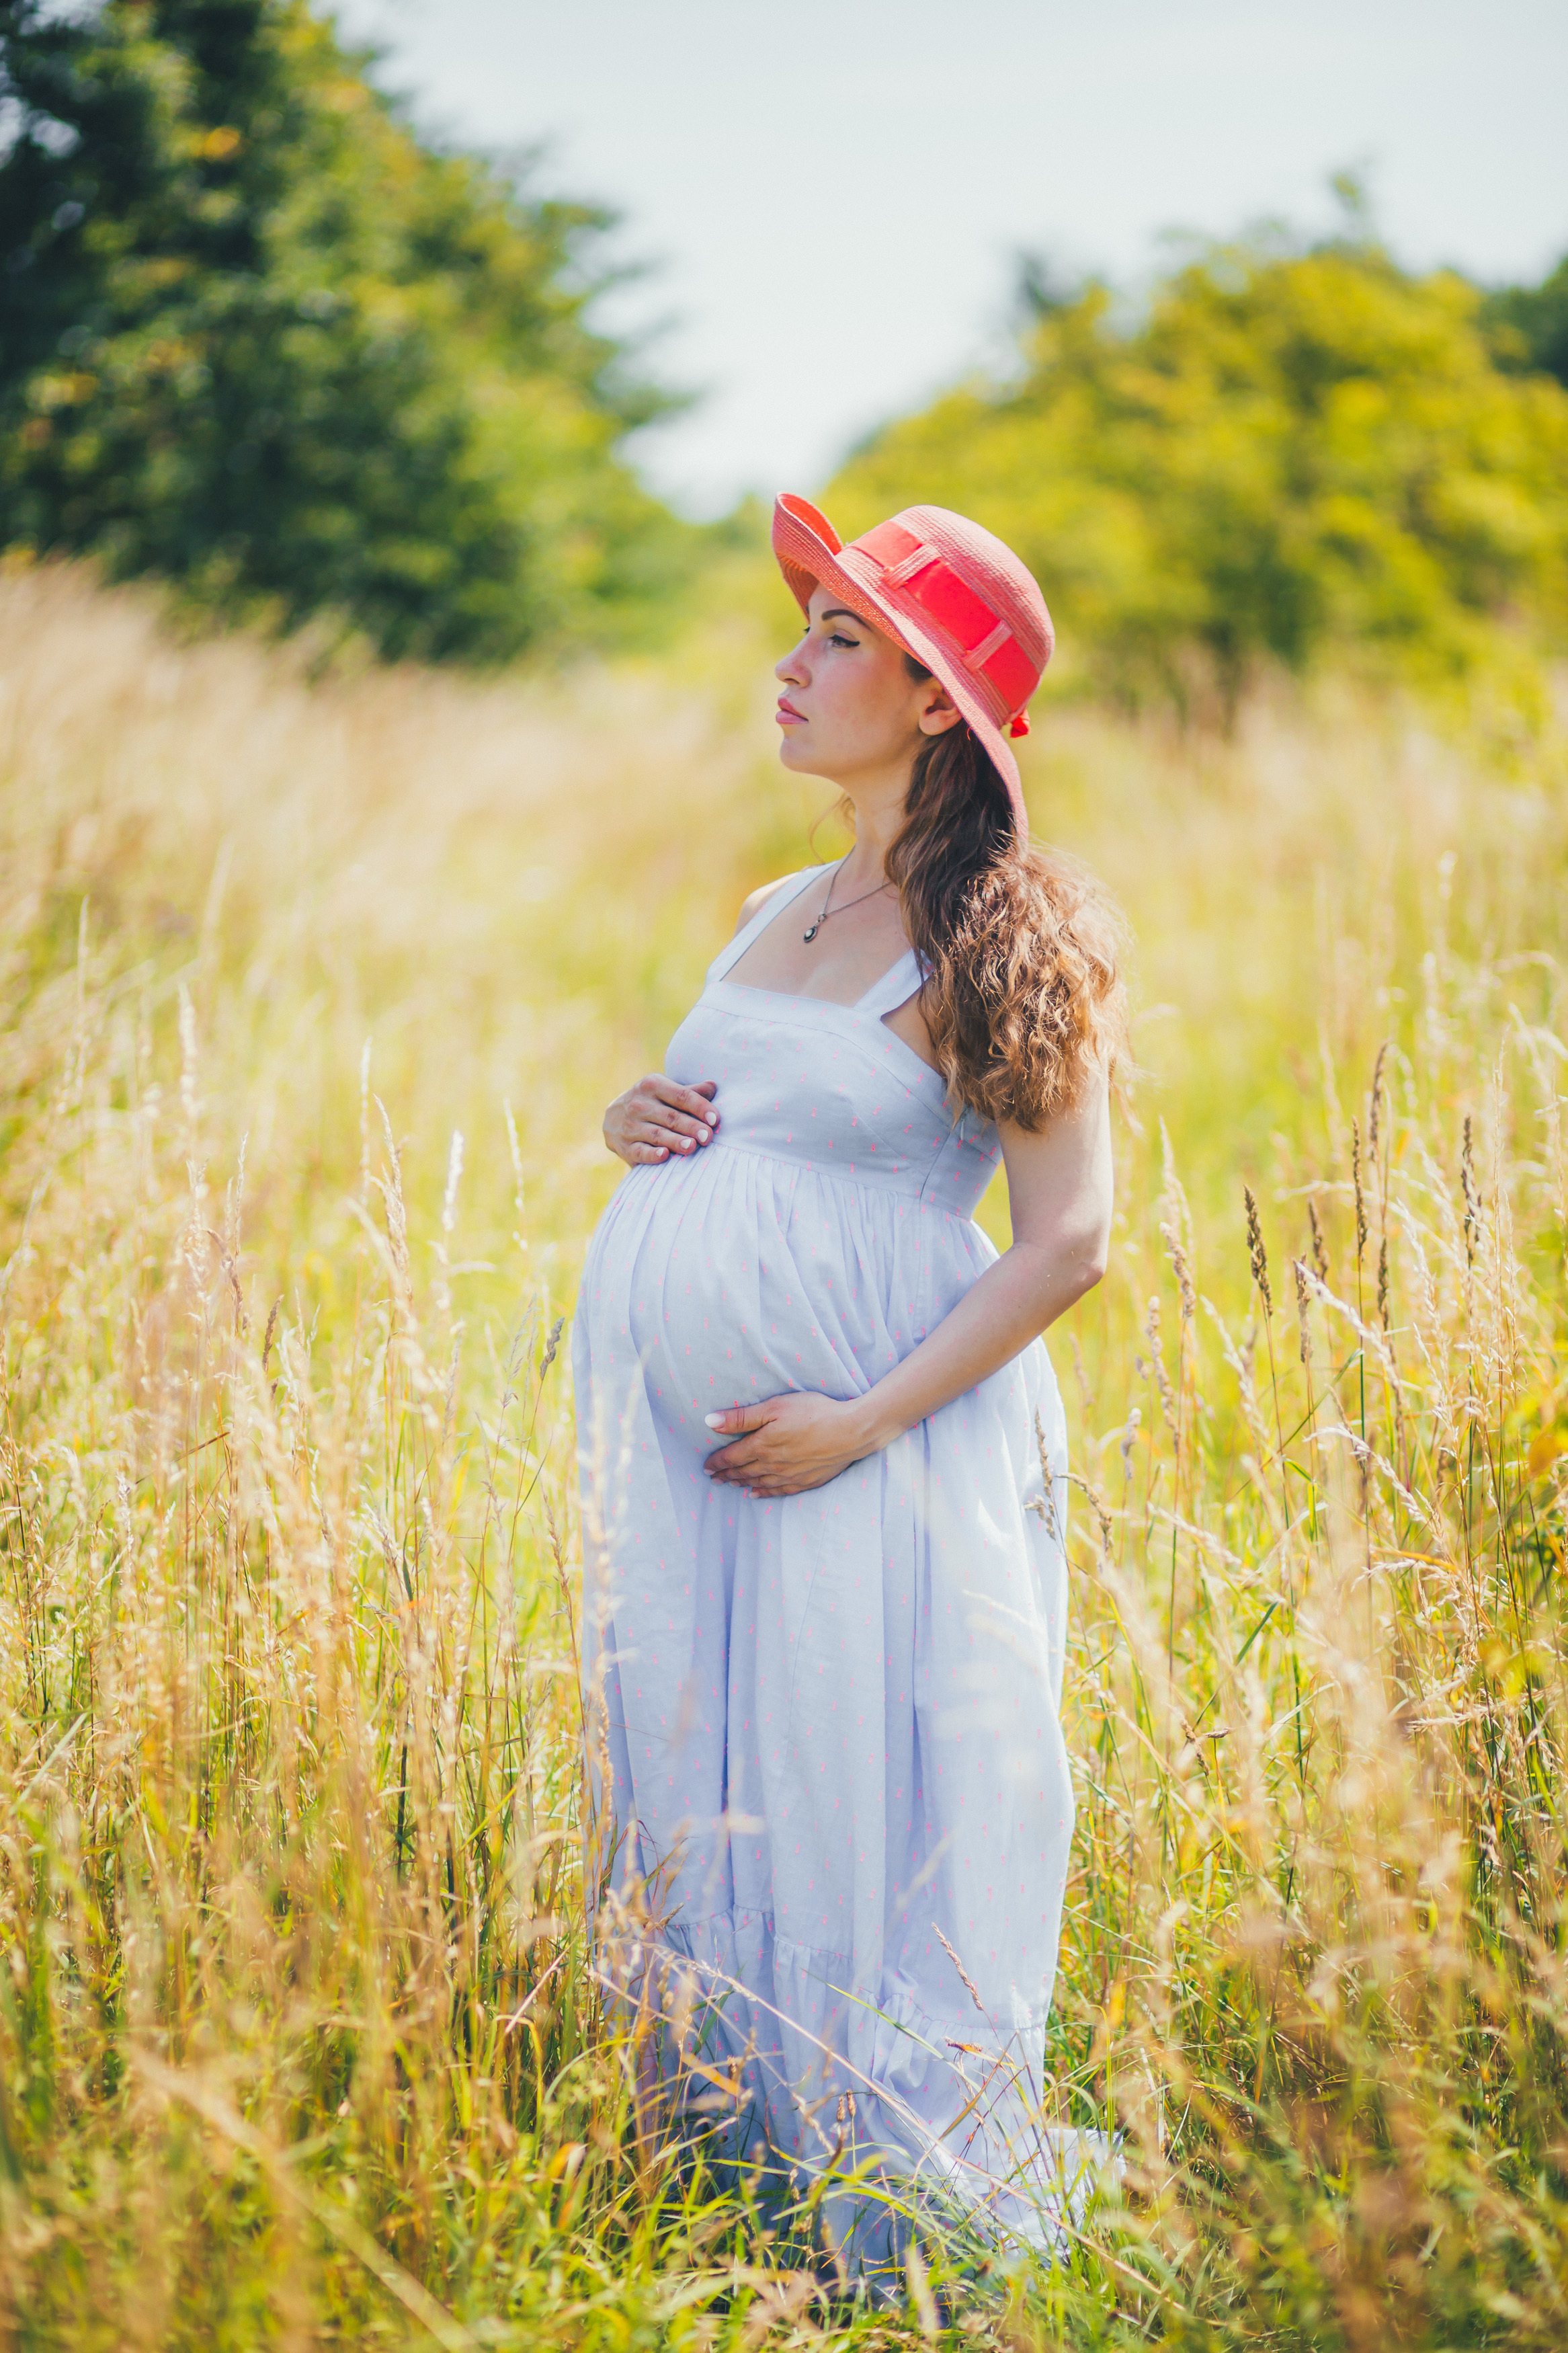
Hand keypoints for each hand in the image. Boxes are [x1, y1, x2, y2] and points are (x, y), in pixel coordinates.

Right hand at [603, 1074, 717, 1166]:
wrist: (613, 1118)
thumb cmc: (651, 1103)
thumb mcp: (666, 1091)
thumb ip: (690, 1091)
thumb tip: (713, 1086)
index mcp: (653, 1085)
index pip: (681, 1095)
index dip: (699, 1107)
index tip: (715, 1119)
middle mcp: (639, 1104)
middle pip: (671, 1117)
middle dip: (691, 1127)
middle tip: (708, 1137)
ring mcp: (630, 1126)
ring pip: (657, 1134)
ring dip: (675, 1141)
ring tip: (692, 1147)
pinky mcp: (625, 1146)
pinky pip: (640, 1151)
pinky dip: (652, 1154)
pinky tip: (664, 1155)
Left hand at [703, 1391, 879, 1497]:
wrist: (852, 1432)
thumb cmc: (814, 1412)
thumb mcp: (775, 1407)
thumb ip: (741, 1417)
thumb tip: (709, 1422)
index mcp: (762, 1446)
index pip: (731, 1457)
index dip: (716, 1462)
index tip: (706, 1466)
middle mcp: (772, 1465)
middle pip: (743, 1472)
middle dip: (726, 1474)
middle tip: (713, 1478)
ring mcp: (790, 1476)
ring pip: (759, 1482)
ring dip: (742, 1484)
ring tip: (730, 1484)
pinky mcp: (806, 1481)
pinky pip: (778, 1491)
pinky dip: (764, 1493)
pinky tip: (757, 1494)